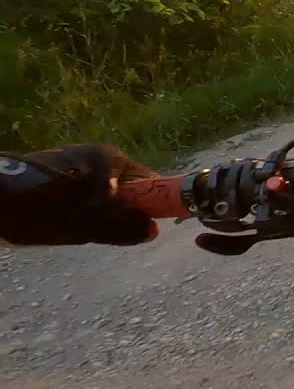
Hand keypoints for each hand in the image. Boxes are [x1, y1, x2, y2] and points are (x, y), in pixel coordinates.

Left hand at [0, 144, 160, 245]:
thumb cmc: (43, 206)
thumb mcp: (87, 223)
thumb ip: (123, 227)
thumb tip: (154, 230)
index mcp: (112, 159)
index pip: (150, 182)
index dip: (154, 204)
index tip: (149, 226)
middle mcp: (98, 155)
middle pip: (127, 188)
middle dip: (122, 213)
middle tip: (107, 233)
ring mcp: (77, 161)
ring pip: (104, 193)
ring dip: (99, 214)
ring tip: (81, 229)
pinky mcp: (58, 172)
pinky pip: (84, 193)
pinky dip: (82, 209)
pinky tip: (64, 221)